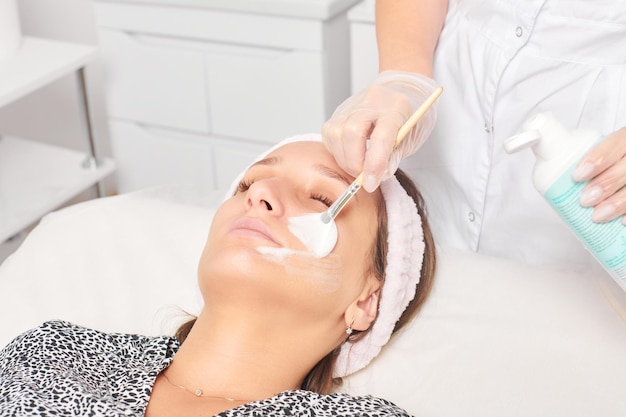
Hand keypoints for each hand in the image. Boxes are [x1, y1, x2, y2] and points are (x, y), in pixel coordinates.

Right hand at [322, 71, 438, 191]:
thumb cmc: (409, 114)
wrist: (401, 88)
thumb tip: (375, 177)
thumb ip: (393, 158)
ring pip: (336, 133)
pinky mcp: (339, 110)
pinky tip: (349, 153)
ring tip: (358, 165)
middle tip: (363, 176)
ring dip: (344, 158)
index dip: (373, 164)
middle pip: (352, 133)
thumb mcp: (412, 137)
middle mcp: (371, 102)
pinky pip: (329, 133)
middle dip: (354, 162)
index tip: (370, 183)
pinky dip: (337, 150)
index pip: (381, 137)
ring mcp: (352, 104)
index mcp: (395, 108)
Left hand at [573, 126, 625, 222]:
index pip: (617, 142)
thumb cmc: (614, 165)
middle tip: (585, 200)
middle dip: (605, 184)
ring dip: (619, 203)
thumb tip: (554, 184)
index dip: (598, 158)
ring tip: (598, 216)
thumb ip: (588, 165)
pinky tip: (623, 223)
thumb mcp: (604, 156)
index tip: (577, 175)